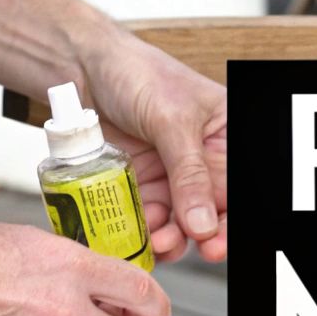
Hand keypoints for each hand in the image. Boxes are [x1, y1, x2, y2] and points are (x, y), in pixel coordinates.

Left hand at [77, 26, 226, 263]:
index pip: (234, 187)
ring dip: (170, 237)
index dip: (229, 218)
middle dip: (202, 235)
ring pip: (179, 222)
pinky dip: (143, 231)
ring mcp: (170, 176)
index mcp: (224, 138)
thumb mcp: (171, 120)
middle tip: (190, 248)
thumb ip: (189, 173)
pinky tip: (137, 234)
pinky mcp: (140, 185)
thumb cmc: (137, 74)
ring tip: (156, 240)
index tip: (216, 241)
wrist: (81, 67)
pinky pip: (147, 218)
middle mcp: (201, 161)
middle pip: (211, 211)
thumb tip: (203, 222)